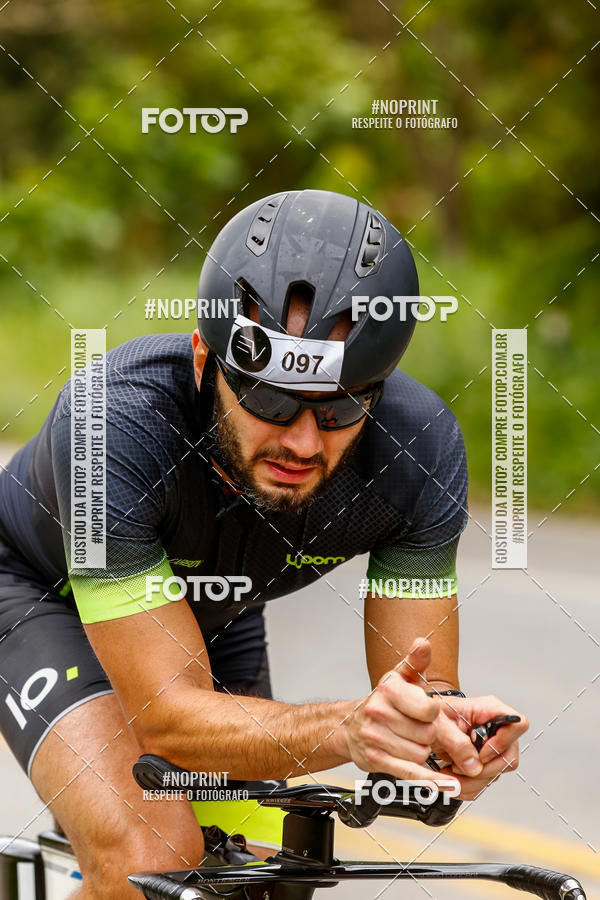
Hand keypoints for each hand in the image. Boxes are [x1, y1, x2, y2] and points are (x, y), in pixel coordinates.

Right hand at [342, 638, 459, 791]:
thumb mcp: (398, 679)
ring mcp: (376, 738)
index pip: (429, 709)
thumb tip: (423, 644)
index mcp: (389, 691)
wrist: (348, 727)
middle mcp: (379, 713)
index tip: (428, 712)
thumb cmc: (382, 703)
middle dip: (427, 734)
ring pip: (421, 754)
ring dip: (421, 751)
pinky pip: (411, 773)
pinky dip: (428, 780)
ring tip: (408, 741)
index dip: (433, 713)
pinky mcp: (376, 760)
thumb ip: (415, 662)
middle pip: (427, 734)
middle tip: (416, 728)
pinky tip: (443, 783)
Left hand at [431, 694, 528, 800]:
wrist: (422, 726)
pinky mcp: (485, 763)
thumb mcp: (439, 723)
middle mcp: (495, 729)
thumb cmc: (431, 715)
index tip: (481, 753)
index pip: (517, 724)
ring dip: (471, 782)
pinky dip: (467, 787)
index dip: (503, 742)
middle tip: (457, 768)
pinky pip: (485, 783)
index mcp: (488, 710)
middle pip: (509, 757)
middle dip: (482, 770)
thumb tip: (474, 766)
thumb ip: (456, 742)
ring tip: (449, 773)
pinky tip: (452, 779)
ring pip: (496, 774)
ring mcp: (493, 747)